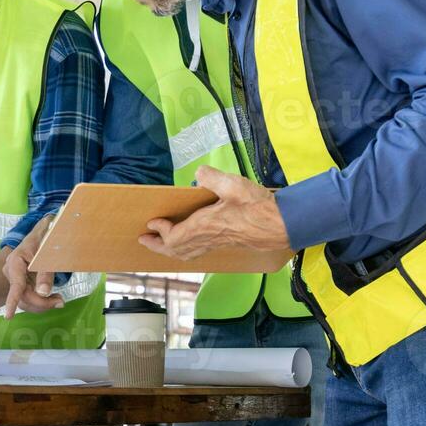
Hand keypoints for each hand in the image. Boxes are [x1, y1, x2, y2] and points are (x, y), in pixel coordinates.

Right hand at [3, 213, 63, 318]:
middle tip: (61, 301)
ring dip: (42, 304)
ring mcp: (15, 280)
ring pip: (26, 301)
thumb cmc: (44, 241)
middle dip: (42, 303)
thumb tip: (42, 293)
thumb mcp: (48, 255)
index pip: (15, 285)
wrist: (41, 236)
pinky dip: (41, 302)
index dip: (12, 301)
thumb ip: (45, 274)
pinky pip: (29, 299)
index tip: (8, 316)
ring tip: (59, 300)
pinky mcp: (21, 285)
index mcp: (15, 262)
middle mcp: (11, 272)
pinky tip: (52, 298)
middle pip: (23, 296)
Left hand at [140, 166, 289, 258]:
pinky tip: (187, 245)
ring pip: (187, 253)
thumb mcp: (234, 186)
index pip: (174, 236)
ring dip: (170, 251)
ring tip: (160, 245)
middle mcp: (208, 238)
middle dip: (158, 246)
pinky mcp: (225, 243)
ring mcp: (216, 243)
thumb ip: (213, 178)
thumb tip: (200, 172)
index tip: (151, 223)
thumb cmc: (258, 207)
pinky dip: (185, 251)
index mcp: (205, 226)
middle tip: (144, 240)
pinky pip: (197, 252)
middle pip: (176, 250)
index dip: (161, 231)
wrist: (282, 225)